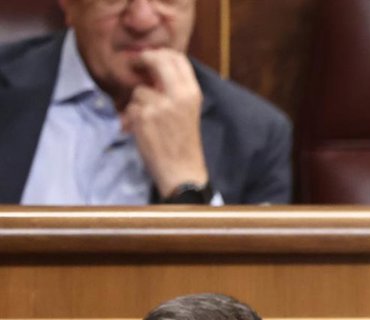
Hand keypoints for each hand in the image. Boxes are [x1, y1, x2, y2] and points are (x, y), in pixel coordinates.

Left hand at [119, 48, 208, 197]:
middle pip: (157, 60)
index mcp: (193, 93)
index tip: (151, 57)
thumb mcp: (189, 111)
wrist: (183, 171)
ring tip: (149, 120)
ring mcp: (160, 106)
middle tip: (135, 65)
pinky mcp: (143, 118)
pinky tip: (143, 131)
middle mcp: (178, 96)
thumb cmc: (184, 143)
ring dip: (138, 103)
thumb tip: (154, 68)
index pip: (178, 58)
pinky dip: (132, 119)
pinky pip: (130, 108)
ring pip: (139, 90)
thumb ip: (175, 89)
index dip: (161, 54)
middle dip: (143, 60)